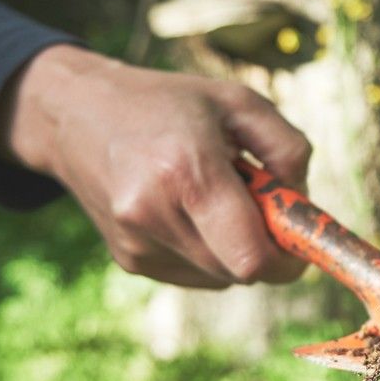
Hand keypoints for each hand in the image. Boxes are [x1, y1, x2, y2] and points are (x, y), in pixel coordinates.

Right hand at [0, 45, 310, 287]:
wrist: (77, 114)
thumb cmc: (169, 103)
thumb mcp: (239, 103)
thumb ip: (288, 149)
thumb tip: (302, 203)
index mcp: (187, 170)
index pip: (251, 257)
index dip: (288, 260)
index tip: (301, 241)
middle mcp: (154, 213)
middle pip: (240, 271)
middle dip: (266, 248)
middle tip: (262, 204)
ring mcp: (136, 242)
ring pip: (220, 277)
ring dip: (236, 248)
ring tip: (215, 195)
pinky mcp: (128, 260)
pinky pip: (194, 274)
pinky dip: (209, 251)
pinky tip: (191, 209)